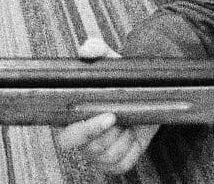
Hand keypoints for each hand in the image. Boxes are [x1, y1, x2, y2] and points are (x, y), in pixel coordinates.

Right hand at [55, 38, 158, 173]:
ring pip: (108, 155)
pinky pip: (122, 164)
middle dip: (106, 135)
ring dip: (123, 138)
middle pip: (89, 148)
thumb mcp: (109, 61)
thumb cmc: (118, 78)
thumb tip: (86, 50)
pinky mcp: (116, 161)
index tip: (108, 116)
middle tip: (118, 116)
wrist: (145, 92)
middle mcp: (84, 140)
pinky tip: (134, 133)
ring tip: (129, 119)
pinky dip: (132, 149)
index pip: (68, 136)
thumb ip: (96, 49)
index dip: (85, 130)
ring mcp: (99, 153)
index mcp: (74, 119)